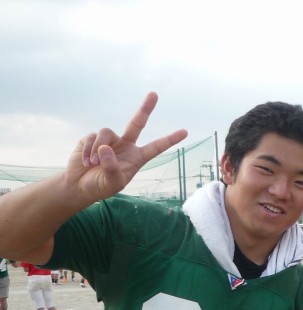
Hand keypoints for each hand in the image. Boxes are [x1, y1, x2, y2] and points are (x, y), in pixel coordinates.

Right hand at [65, 92, 187, 201]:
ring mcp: (109, 140)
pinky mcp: (92, 138)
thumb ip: (112, 167)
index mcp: (137, 158)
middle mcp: (126, 146)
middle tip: (154, 94)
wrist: (80, 185)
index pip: (156, 147)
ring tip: (93, 164)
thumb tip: (105, 148)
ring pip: (106, 132)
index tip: (185, 132)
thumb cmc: (101, 186)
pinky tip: (86, 162)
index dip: (170, 140)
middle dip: (145, 109)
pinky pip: (93, 138)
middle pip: (137, 123)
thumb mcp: (112, 183)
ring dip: (98, 149)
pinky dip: (88, 151)